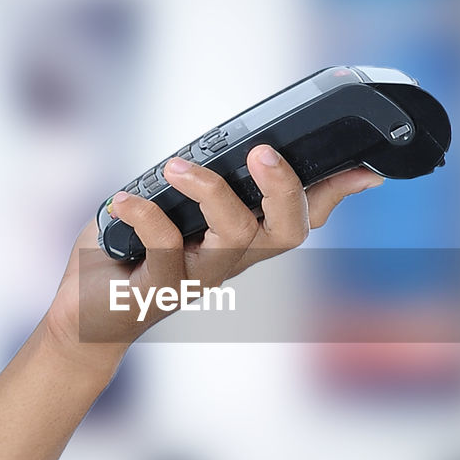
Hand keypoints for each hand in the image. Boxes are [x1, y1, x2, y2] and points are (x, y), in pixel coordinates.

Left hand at [44, 144, 382, 359]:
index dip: (339, 192)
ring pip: (234, 239)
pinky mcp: (157, 289)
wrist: (89, 314)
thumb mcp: (174, 208)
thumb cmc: (134, 251)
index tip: (369, 167)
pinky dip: (145, 216)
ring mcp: (198, 277)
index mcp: (242, 237)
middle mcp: (231, 260)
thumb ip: (210, 179)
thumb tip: (242, 145)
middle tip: (263, 152)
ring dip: (211, 193)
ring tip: (177, 166)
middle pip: (285, 232)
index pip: (304, 215)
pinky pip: (164, 251)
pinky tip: (123, 199)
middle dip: (283, 190)